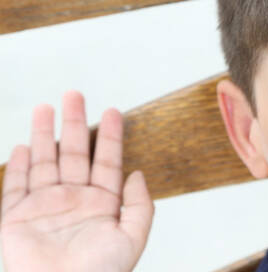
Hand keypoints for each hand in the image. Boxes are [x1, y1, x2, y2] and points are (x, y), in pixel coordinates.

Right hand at [1, 91, 153, 271]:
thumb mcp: (133, 238)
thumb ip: (140, 206)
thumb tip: (138, 174)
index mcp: (102, 205)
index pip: (107, 161)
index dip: (110, 136)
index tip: (114, 111)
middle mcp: (73, 201)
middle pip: (74, 153)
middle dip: (74, 123)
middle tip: (75, 94)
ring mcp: (44, 208)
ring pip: (45, 162)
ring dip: (45, 134)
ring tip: (47, 108)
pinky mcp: (16, 219)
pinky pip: (15, 186)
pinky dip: (18, 166)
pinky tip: (24, 146)